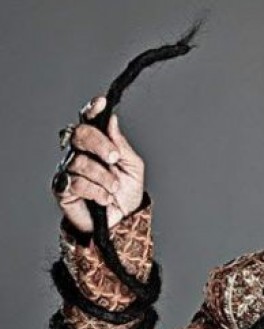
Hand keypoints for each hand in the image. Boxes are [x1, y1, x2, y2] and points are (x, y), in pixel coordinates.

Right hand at [53, 97, 144, 232]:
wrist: (122, 221)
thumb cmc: (127, 193)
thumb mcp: (133, 167)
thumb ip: (121, 145)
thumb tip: (112, 120)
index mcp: (97, 144)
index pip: (89, 122)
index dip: (92, 111)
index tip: (101, 103)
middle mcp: (79, 153)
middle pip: (79, 134)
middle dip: (100, 144)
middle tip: (114, 159)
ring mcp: (68, 169)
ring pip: (80, 162)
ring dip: (104, 177)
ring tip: (113, 188)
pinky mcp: (62, 187)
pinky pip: (76, 182)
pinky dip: (95, 191)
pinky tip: (103, 198)